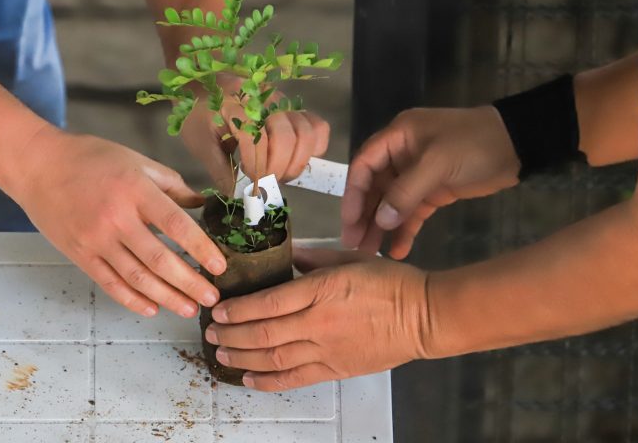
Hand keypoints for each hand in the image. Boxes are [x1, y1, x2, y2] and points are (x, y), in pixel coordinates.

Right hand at [11, 128, 226, 317]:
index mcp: (135, 191)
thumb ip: (172, 184)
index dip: (201, 248)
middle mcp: (116, 219)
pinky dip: (132, 300)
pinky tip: (152, 308)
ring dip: (167, 297)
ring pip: (137, 278)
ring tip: (189, 308)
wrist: (38, 166)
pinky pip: (110, 283)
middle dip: (189, 282)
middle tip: (212, 297)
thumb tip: (202, 204)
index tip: (220, 266)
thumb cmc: (91, 158)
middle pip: (159, 259)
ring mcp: (95, 240)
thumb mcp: (137, 162)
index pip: (177, 225)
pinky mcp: (80, 255)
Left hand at [180, 76, 329, 190]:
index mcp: (237, 106)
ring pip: (307, 132)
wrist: (205, 83)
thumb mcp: (200, 142)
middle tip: (265, 182)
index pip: (257, 140)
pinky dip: (315, 147)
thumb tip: (238, 196)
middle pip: (288, 138)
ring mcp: (283, 103)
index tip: (251, 185)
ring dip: (297, 162)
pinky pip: (317, 126)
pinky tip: (296, 158)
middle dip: (279, 168)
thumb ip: (219, 170)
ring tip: (280, 174)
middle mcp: (265, 101)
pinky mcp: (294, 108)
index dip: (258, 168)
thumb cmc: (200, 113)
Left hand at [204, 247, 430, 390]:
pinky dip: (269, 381)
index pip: (269, 303)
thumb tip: (290, 256)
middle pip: (264, 333)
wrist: (424, 316)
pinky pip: (295, 379)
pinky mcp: (336, 369)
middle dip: (232, 334)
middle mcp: (319, 323)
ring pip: (274, 358)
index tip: (220, 310)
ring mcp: (327, 350)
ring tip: (222, 353)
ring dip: (243, 357)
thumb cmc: (392, 283)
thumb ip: (316, 257)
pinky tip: (249, 378)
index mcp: (322, 290)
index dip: (239, 309)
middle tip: (212, 333)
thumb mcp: (351, 258)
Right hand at [342, 106, 519, 257]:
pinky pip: (412, 212)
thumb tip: (380, 220)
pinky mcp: (434, 191)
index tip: (349, 221)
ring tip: (369, 254)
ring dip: (381, 227)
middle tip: (353, 244)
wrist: (518, 146)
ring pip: (391, 203)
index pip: (363, 166)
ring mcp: (417, 174)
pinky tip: (397, 251)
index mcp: (397, 137)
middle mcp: (401, 155)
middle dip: (363, 216)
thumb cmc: (474, 144)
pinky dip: (405, 230)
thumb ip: (406, 191)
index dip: (353, 194)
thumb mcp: (437, 163)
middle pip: (374, 187)